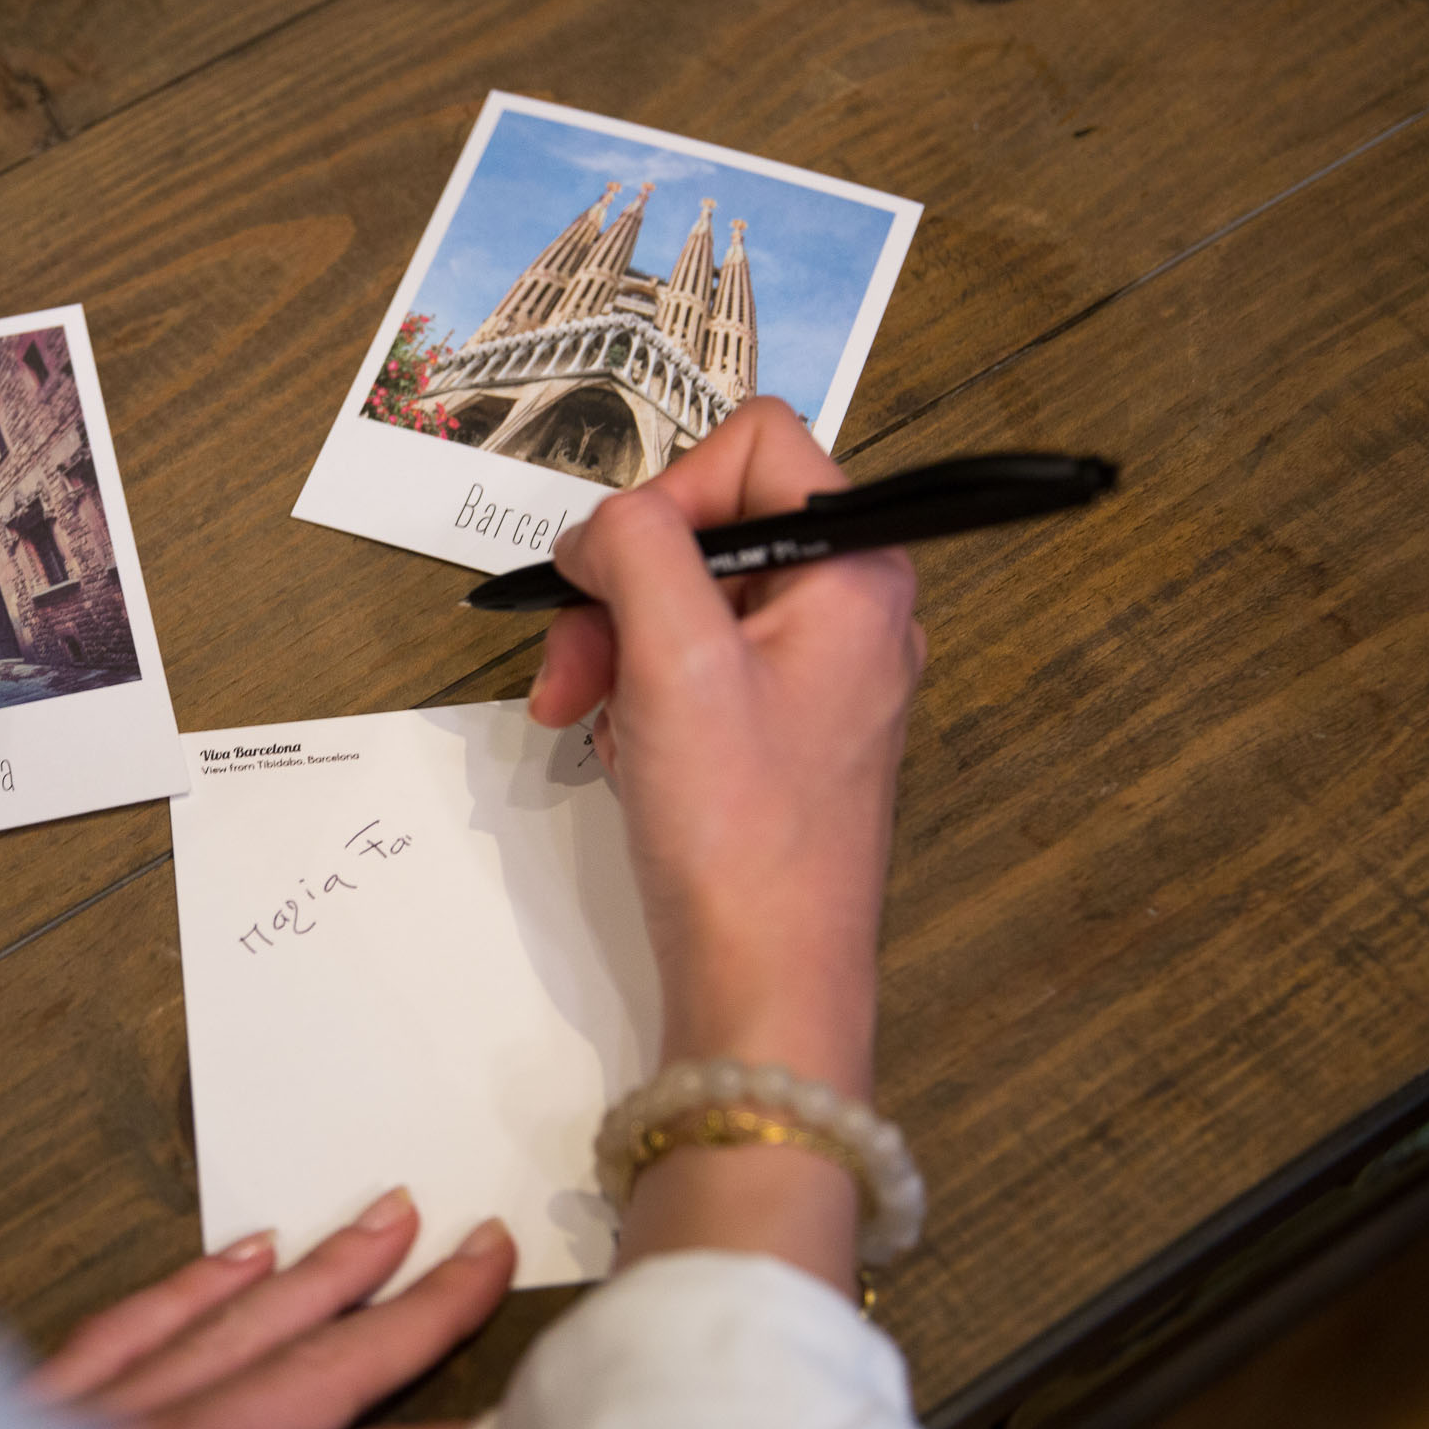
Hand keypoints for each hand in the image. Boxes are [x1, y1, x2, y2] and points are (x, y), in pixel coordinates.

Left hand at [26, 1189, 514, 1428]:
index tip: (526, 1415)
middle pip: (315, 1373)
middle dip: (411, 1312)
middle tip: (480, 1250)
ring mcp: (91, 1428)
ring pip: (232, 1328)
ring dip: (320, 1273)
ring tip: (387, 1218)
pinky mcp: (27, 1414)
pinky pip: (127, 1329)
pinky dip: (191, 1286)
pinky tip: (242, 1250)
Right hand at [528, 401, 923, 1289]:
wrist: (765, 982)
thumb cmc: (739, 830)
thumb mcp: (671, 657)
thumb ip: (636, 547)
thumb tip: (602, 523)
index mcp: (856, 572)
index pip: (758, 446)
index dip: (668, 491)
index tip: (614, 570)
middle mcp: (851, 611)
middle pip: (712, 525)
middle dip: (621, 584)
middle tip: (571, 662)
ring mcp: (819, 676)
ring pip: (691, 598)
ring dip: (615, 642)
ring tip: (577, 713)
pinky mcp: (782, 733)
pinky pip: (696, 667)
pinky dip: (639, 691)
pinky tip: (618, 746)